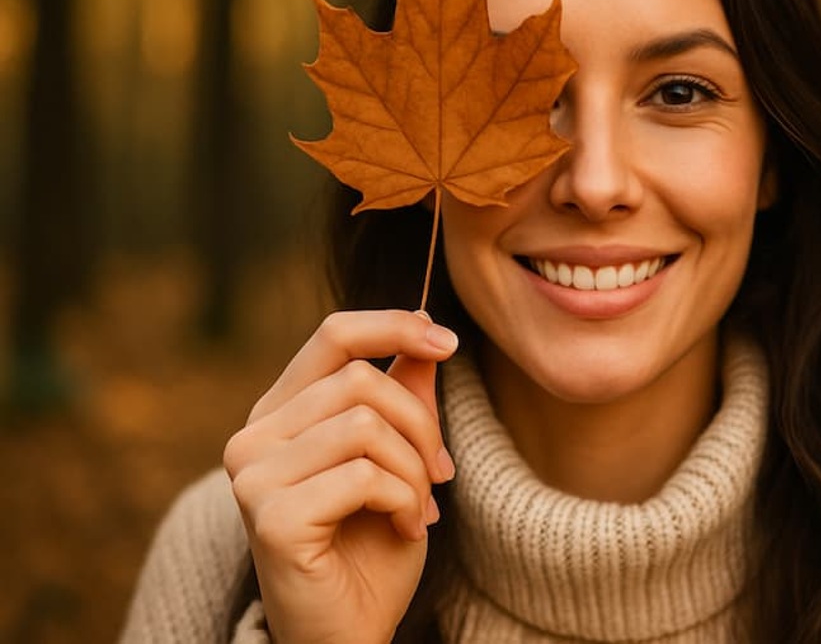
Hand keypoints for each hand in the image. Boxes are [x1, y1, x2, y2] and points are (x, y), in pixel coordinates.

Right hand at [222, 309, 458, 643]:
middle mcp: (254, 437)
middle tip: (439, 474)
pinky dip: (404, 501)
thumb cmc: (371, 547)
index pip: (333, 336)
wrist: (349, 633)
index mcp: (280, 413)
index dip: (393, 326)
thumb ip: (403, 396)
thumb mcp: (399, 458)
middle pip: (362, 381)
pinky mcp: (270, 517)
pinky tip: (406, 530)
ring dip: (414, 470)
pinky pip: (364, 476)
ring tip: (418, 509)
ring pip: (367, 426)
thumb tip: (424, 329)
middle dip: (421, 425)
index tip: (447, 342)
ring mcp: (253, 477)